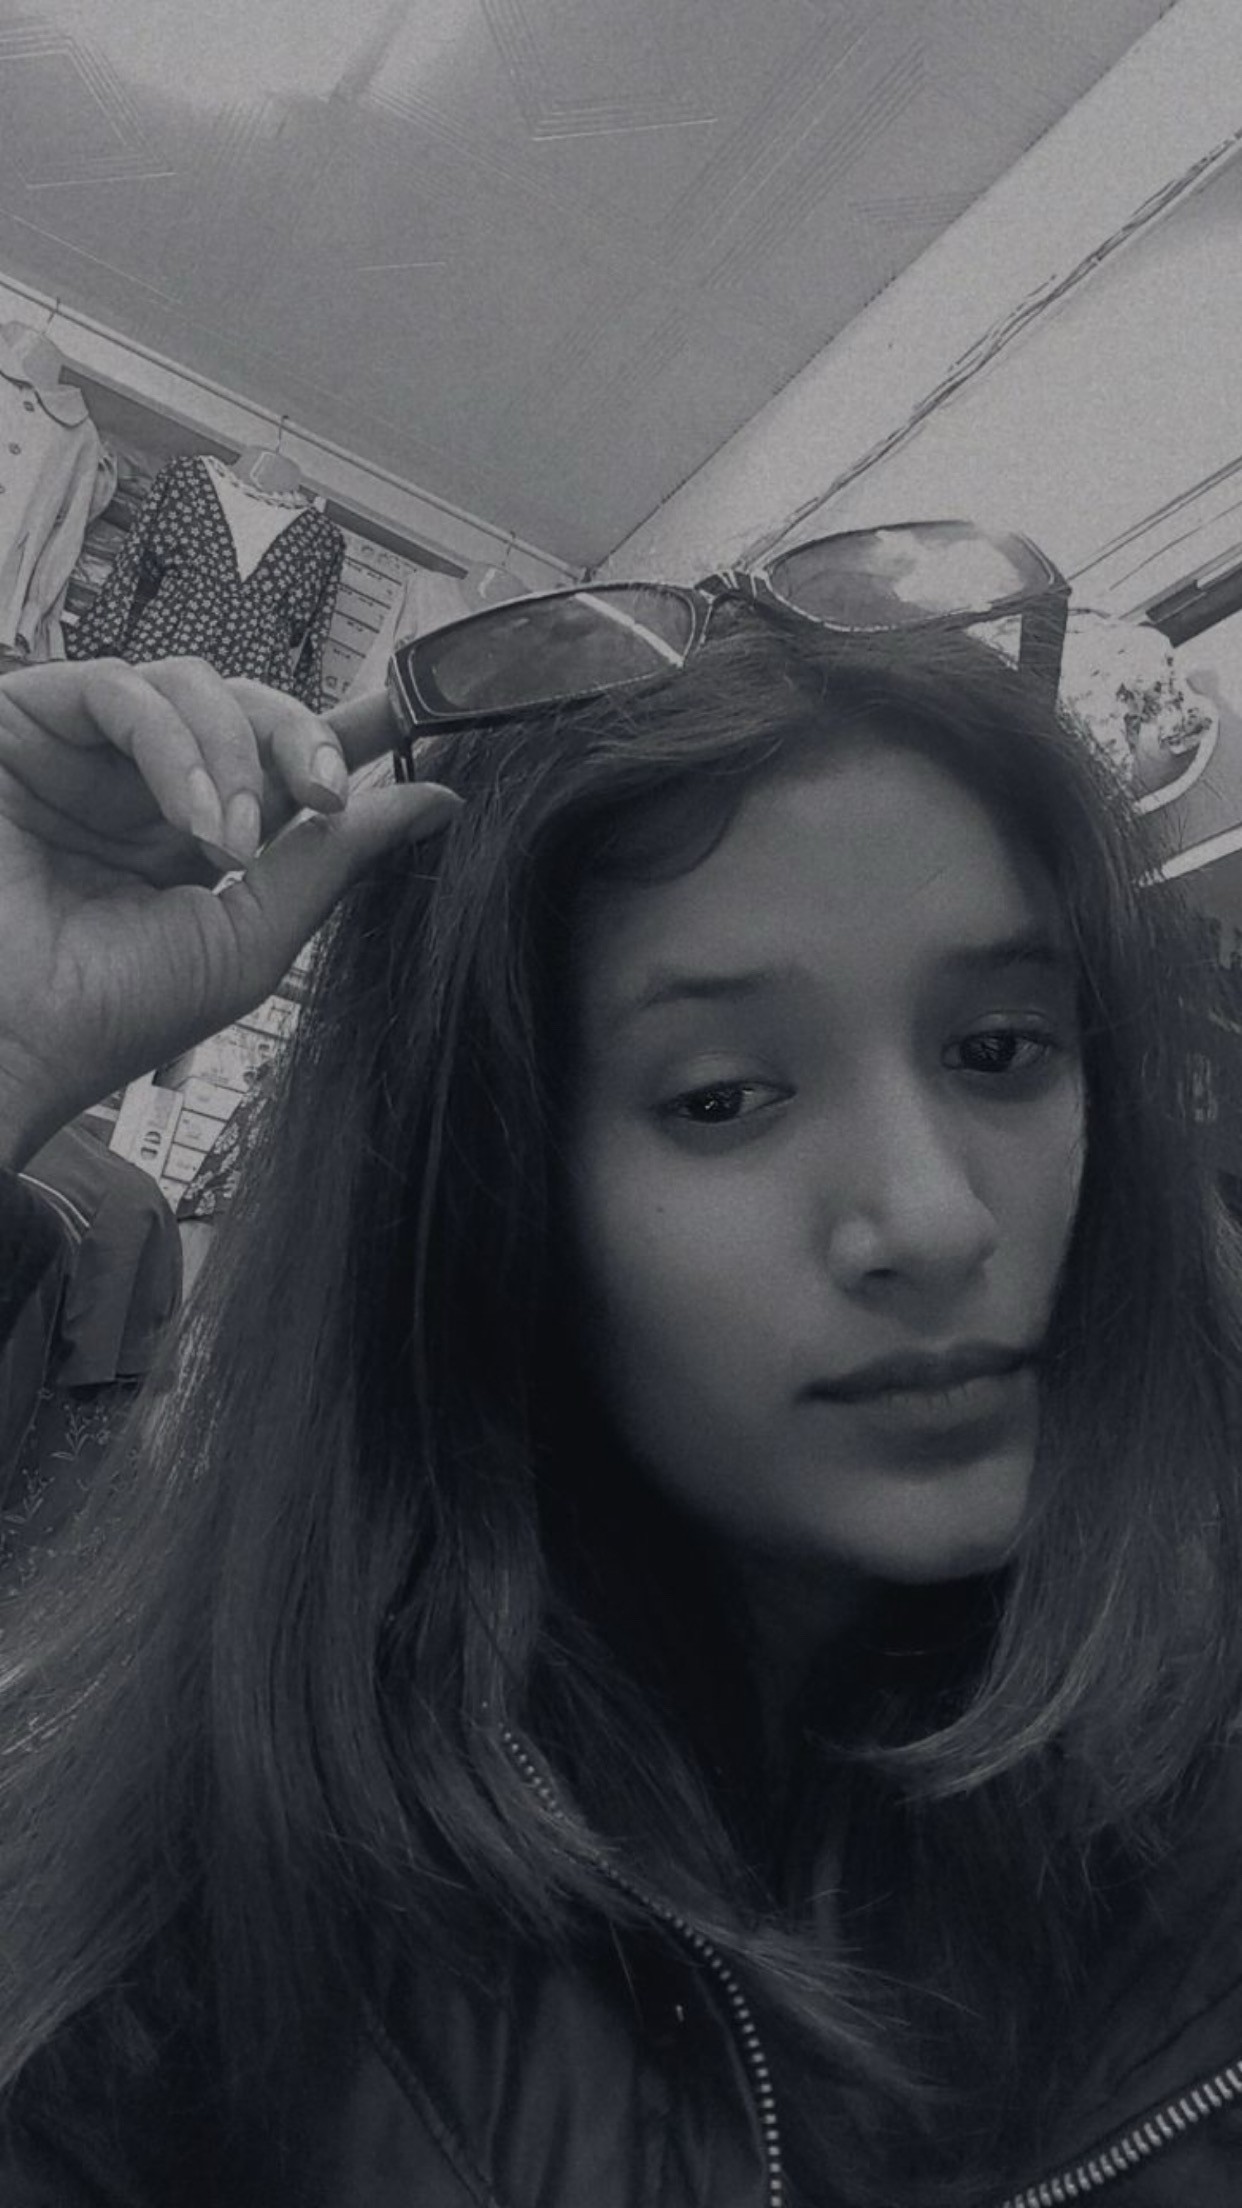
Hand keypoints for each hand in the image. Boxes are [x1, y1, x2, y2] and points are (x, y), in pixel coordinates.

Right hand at [0, 656, 459, 1164]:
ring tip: (229, 840)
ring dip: (231, 754)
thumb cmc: (105, 1014)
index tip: (418, 708)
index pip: (281, 759)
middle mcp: (144, 785)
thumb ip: (334, 862)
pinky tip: (185, 814)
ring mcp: (86, 754)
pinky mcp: (26, 726)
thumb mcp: (248, 938)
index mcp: (197, 835)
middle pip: (249, 705)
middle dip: (303, 736)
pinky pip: (117, 687)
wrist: (6, 1042)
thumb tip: (437, 801)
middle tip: (327, 792)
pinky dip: (171, 742)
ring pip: (191, 684)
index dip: (347, 727)